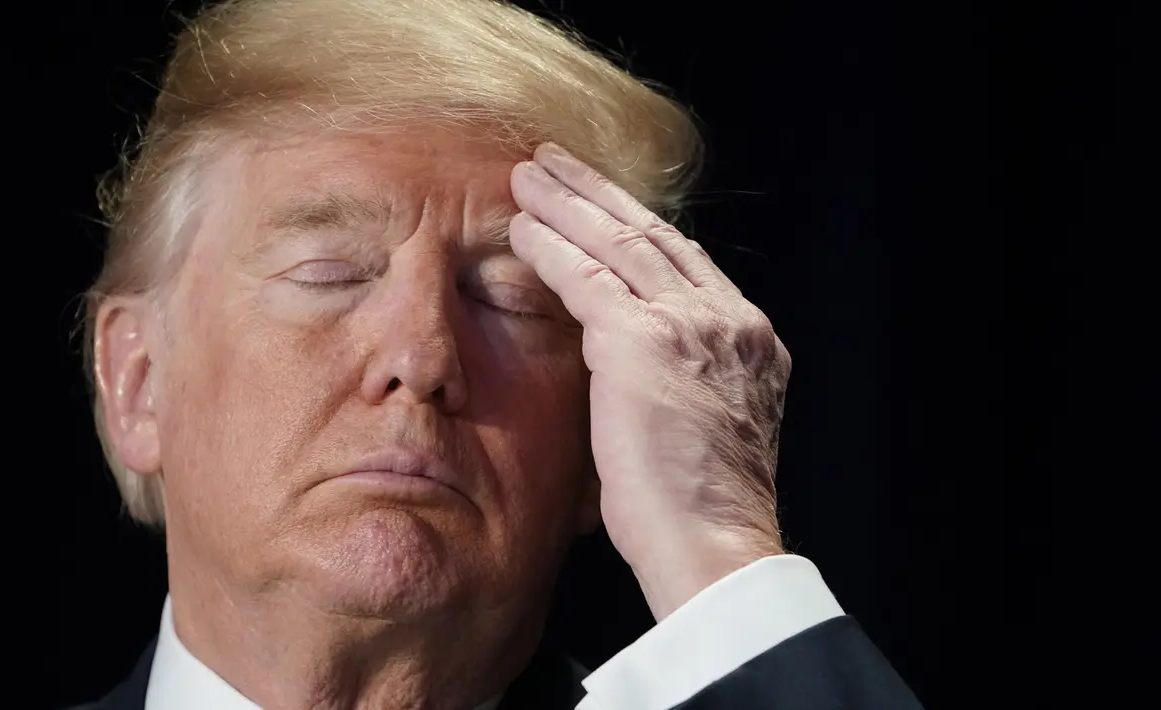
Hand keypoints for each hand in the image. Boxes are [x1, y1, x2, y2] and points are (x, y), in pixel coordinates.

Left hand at [509, 143, 791, 619]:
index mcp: (749, 340)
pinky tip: (522, 228)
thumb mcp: (706, 426)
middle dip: (598, 194)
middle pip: (654, 235)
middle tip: (557, 163)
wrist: (714, 546)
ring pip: (618, 242)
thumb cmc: (699, 511)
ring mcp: (689, 324)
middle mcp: (728, 319)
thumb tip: (631, 365)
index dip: (636, 227)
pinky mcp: (643, 340)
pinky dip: (550, 247)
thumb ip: (680, 378)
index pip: (684, 263)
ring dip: (567, 204)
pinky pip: (585, 276)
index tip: (602, 207)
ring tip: (528, 176)